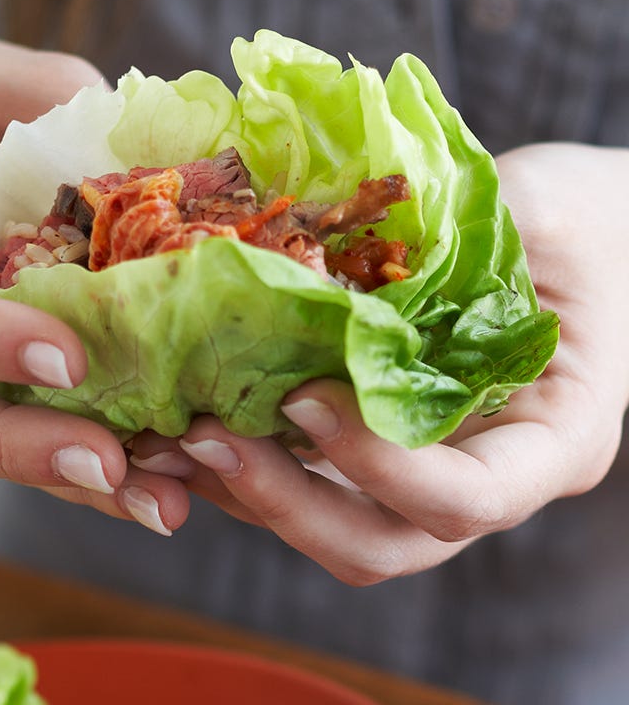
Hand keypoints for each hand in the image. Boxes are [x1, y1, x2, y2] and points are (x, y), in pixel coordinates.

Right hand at [0, 29, 191, 531]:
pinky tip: (157, 479)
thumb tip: (174, 154)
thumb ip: (71, 107)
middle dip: (14, 449)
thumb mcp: (3, 80)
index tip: (68, 359)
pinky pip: (15, 427)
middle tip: (112, 466)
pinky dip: (80, 462)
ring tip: (163, 503)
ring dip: (62, 481)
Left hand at [131, 142, 628, 581]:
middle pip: (386, 541)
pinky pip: (313, 478)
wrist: (584, 237)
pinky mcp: (380, 442)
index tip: (305, 397)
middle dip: (290, 504)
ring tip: (172, 440)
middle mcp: (486, 471)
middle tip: (208, 440)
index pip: (471, 498)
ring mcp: (428, 466)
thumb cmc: (583, 224)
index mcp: (554, 436)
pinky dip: (252, 464)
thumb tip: (329, 271)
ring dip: (251, 495)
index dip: (383, 466)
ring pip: (336, 523)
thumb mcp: (543, 216)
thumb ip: (465, 247)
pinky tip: (192, 422)